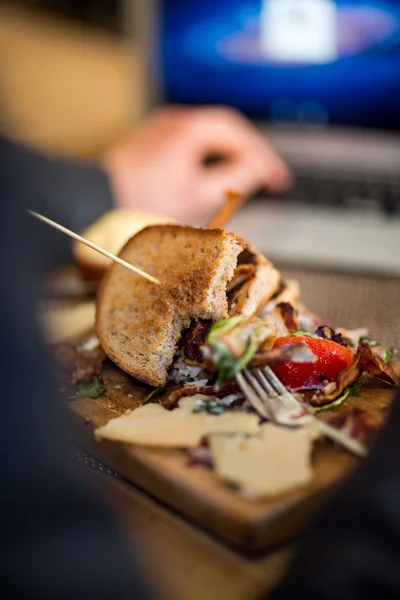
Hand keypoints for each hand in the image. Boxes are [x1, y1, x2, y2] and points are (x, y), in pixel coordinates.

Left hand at [103, 105, 291, 222]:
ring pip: (208, 134)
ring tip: (245, 176)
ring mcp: (162, 127)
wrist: (96, 199)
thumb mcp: (197, 195)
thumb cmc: (140, 200)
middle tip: (267, 176)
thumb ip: (234, 179)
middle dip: (249, 152)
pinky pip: (191, 140)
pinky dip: (209, 155)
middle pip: (226, 129)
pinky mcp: (152, 140)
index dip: (264, 157)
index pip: (239, 135)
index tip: (278, 178)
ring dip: (229, 153)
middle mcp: (176, 120)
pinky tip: (213, 173)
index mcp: (190, 128)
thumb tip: (258, 170)